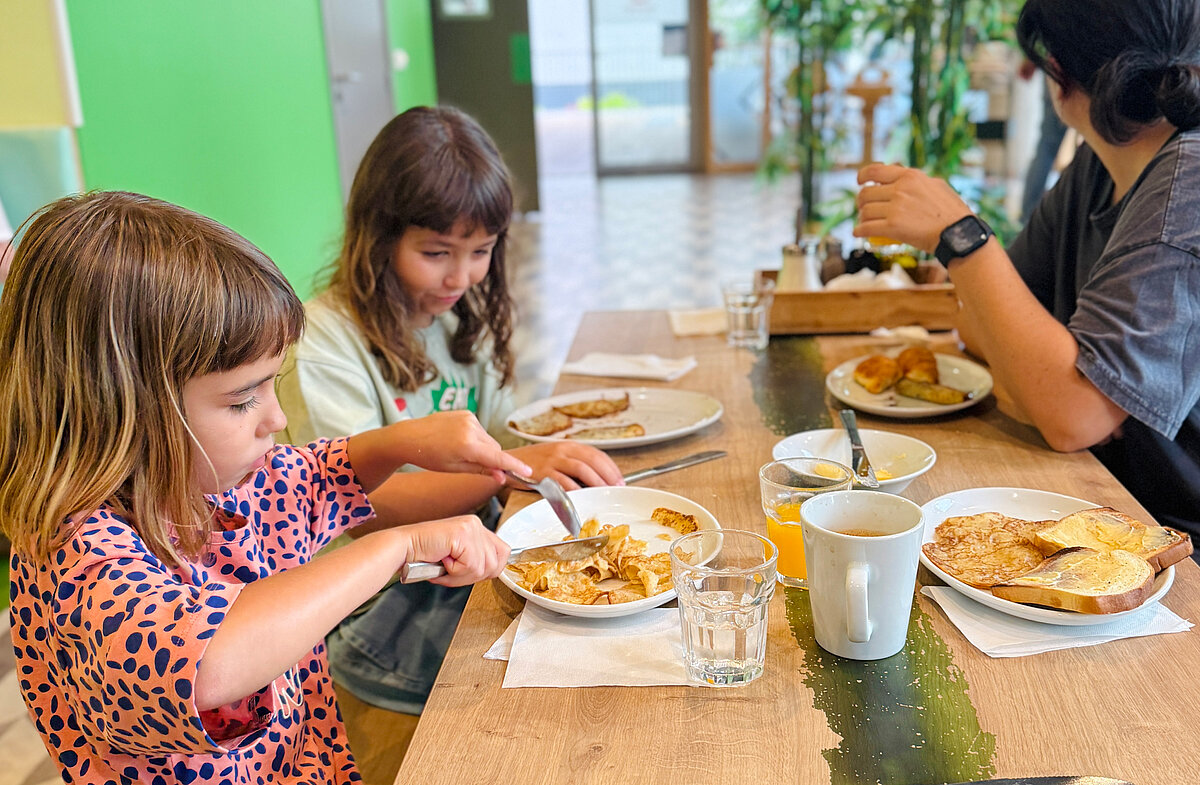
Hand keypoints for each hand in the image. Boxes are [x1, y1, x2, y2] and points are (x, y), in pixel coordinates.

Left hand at [389, 411, 531, 481]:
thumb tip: (501, 477)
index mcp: (468, 445)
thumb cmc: (429, 456)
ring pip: (488, 439)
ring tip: (462, 452)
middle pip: (495, 448)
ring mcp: (469, 418)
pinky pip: (480, 429)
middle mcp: (471, 428)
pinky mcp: (466, 413)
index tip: (528, 473)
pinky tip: (459, 441)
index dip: (514, 466)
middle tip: (478, 467)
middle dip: (492, 458)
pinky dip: (476, 438)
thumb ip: (482, 471)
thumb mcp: (455, 469)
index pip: (498, 457)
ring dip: (483, 448)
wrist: (410, 436)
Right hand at [401, 515, 510, 585]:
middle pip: (495, 564)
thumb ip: (477, 560)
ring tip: (444, 566)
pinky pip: (470, 565)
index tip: (469, 572)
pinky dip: (454, 572)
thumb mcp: (459, 559)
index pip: (503, 552)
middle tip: (451, 571)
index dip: (489, 569)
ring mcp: (470, 527)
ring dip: (461, 575)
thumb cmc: (426, 556)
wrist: (404, 549)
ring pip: (483, 567)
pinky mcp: (462, 534)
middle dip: (472, 576)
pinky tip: (442, 560)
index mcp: (477, 527)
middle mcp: (476, 524)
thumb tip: (494, 571)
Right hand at [506, 441, 624, 489]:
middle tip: (617, 488)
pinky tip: (583, 497)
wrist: (507, 463)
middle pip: (592, 460)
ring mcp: (553, 460)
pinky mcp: (543, 473)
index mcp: (569, 446)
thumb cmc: (534, 463)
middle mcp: (562, 450)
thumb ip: (574, 463)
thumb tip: (598, 479)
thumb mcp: (556, 456)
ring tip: (604, 492)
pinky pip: (563, 482)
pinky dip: (575, 490)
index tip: (620, 480)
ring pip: (581, 469)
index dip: (611, 467)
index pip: (596, 454)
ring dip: (596, 482)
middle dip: (608, 475)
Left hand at [854, 163, 973, 253]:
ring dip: (861, 218)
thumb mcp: (936, 185)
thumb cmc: (951, 212)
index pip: (875, 171)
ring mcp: (896, 208)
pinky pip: (866, 228)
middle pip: (866, 193)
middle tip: (864, 209)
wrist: (958, 233)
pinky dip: (859, 231)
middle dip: (861, 202)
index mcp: (910, 176)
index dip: (862, 176)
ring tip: (865, 223)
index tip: (860, 182)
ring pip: (865, 211)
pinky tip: (858, 233)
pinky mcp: (893, 227)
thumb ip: (916, 181)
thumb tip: (902, 175)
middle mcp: (900, 189)